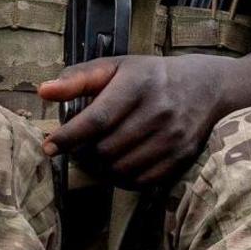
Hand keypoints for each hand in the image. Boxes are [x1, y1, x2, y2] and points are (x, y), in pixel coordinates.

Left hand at [41, 54, 230, 185]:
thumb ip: (79, 79)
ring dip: (100, 169)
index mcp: (138, 84)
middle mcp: (159, 111)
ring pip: (120, 169)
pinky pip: (141, 182)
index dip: (69, 137)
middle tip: (76, 150)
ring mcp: (173, 138)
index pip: (97, 119)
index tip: (49, 146)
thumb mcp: (115, 67)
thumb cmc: (150, 77)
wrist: (206, 87)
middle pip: (106, 149)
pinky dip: (121, 179)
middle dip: (82, 154)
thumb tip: (43, 91)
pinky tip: (116, 165)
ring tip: (94, 157)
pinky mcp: (182, 158)